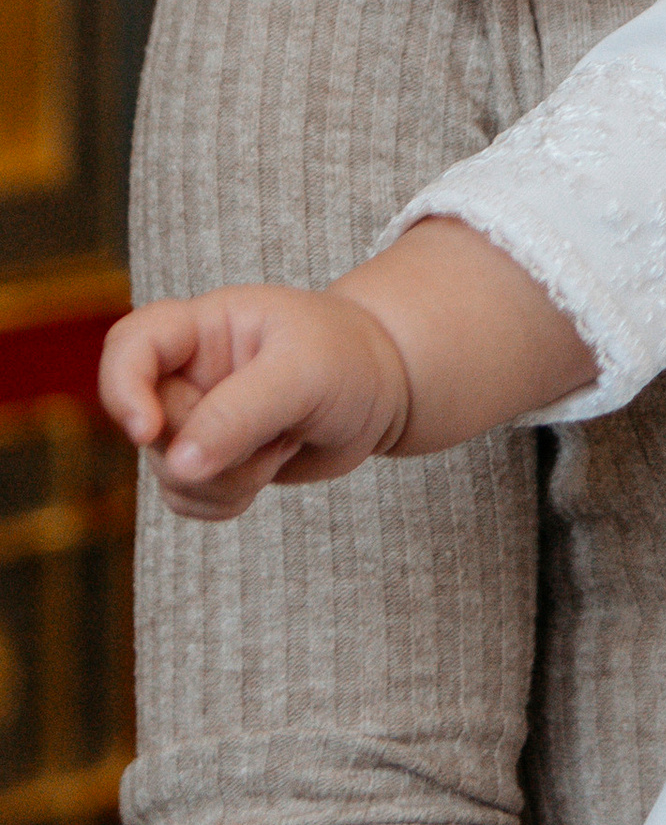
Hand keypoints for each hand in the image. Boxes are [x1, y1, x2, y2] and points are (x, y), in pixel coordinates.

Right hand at [99, 284, 411, 520]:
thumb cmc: (348, 360)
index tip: (149, 432)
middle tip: (280, 430)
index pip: (130, 344)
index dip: (123, 389)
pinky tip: (273, 465)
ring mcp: (194, 418)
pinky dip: (228, 499)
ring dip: (230, 478)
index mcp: (201, 326)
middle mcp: (187, 371)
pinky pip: (187, 499)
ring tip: (285, 441)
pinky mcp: (208, 460)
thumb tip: (179, 467)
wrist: (384, 390)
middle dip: (215, 447)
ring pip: (170, 473)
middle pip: (154, 428)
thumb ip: (240, 415)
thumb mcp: (304, 375)